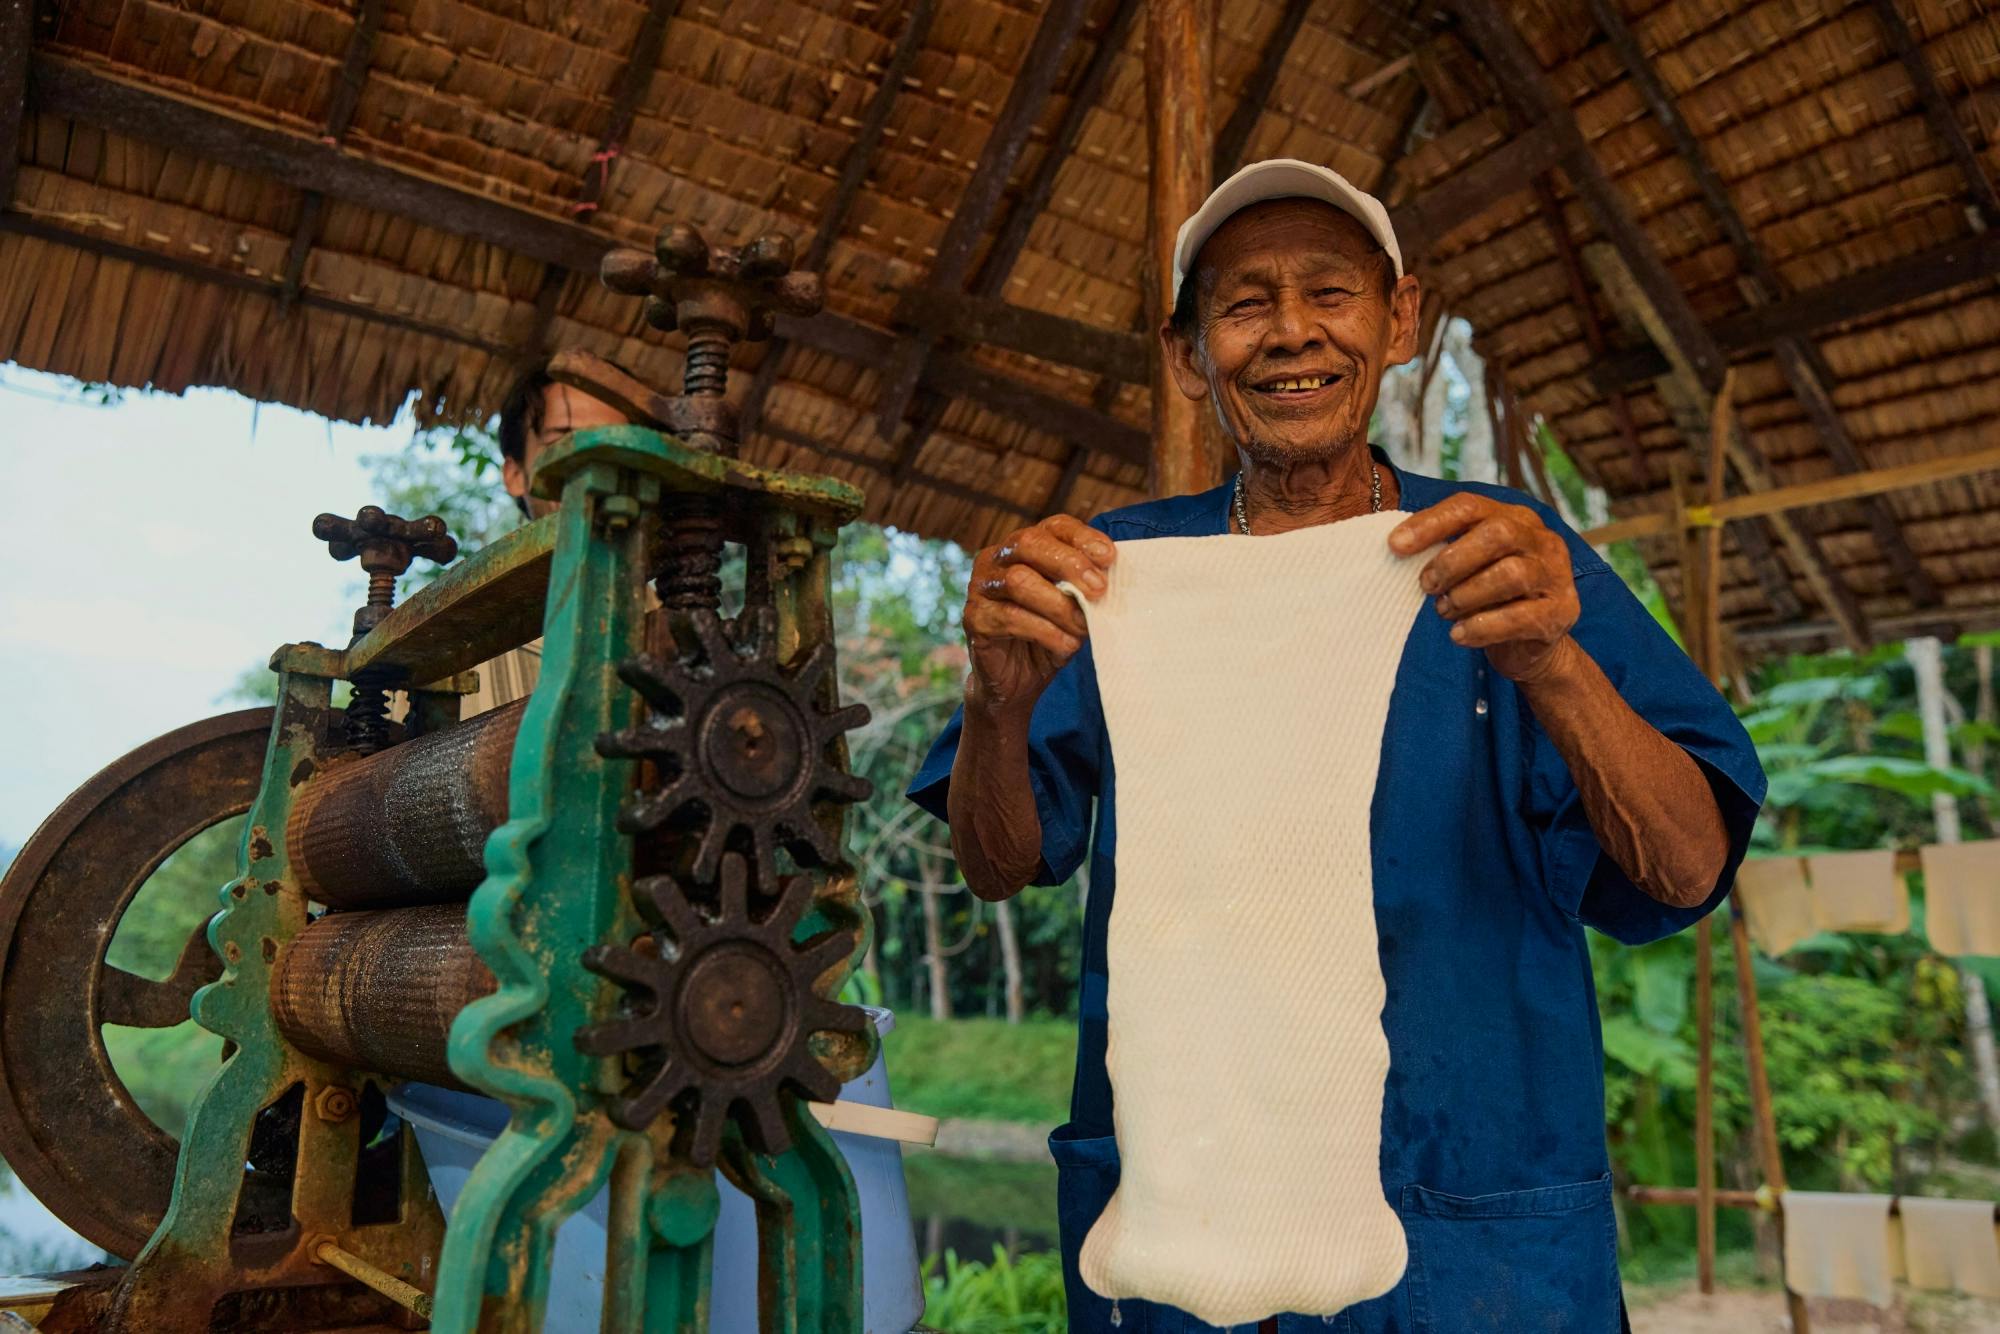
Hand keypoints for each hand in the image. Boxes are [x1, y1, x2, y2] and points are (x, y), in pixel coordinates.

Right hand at [962, 515, 1115, 718]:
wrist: (1016, 681)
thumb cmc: (1048, 636)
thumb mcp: (1074, 609)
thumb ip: (1087, 589)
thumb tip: (1111, 581)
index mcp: (1026, 547)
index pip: (1054, 527)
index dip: (1082, 537)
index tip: (1109, 558)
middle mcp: (998, 558)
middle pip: (1029, 543)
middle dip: (1069, 564)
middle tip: (1098, 589)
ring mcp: (981, 586)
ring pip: (1018, 580)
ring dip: (1058, 605)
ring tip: (1082, 626)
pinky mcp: (974, 618)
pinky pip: (1010, 617)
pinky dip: (1045, 631)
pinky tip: (1065, 644)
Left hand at [1387, 494, 1579, 682]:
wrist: (1530, 647)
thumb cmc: (1488, 600)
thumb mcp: (1469, 568)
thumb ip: (1445, 551)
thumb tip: (1397, 545)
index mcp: (1515, 519)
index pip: (1470, 507)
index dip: (1430, 523)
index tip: (1395, 545)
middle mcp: (1541, 540)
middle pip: (1497, 534)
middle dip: (1452, 561)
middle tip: (1426, 585)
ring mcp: (1555, 575)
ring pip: (1510, 574)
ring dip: (1466, 595)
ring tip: (1444, 610)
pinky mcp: (1560, 613)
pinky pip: (1520, 617)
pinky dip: (1482, 628)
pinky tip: (1459, 635)